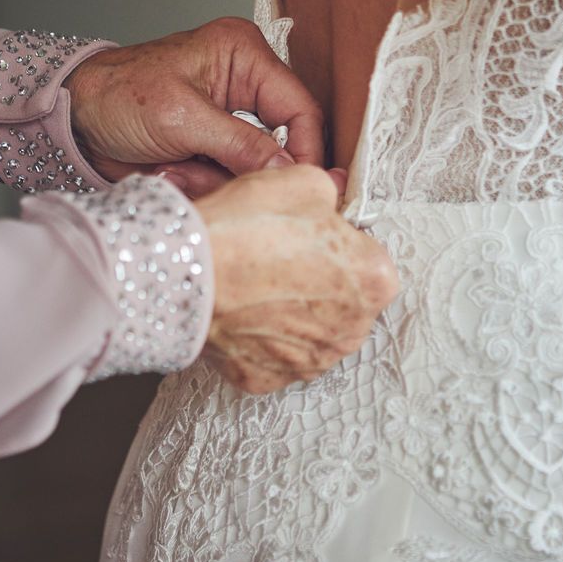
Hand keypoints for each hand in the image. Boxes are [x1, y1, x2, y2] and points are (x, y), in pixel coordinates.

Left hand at [65, 18, 324, 197]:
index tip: (304, 186)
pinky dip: (202, 184)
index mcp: (245, 57)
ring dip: (217, 180)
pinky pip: (229, 179)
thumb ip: (242, 145)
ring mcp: (230, 121)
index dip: (306, 151)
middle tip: (213, 178)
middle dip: (247, 169)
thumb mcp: (183, 117)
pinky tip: (170, 172)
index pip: (301, 109)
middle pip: (282, 144)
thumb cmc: (118, 95)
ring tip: (175, 170)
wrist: (73, 120)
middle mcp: (246, 86)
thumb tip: (290, 171)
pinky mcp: (214, 149)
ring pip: (254, 169)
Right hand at [196, 165, 398, 393]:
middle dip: (322, 284)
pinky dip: (261, 339)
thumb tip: (330, 203)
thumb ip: (333, 196)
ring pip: (312, 333)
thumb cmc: (248, 226)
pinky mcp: (270, 379)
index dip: (340, 244)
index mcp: (375, 280)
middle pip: (345, 302)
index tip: (314, 237)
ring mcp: (310, 362)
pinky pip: (274, 355)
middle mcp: (352, 330)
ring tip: (259, 286)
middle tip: (283, 259)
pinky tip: (243, 313)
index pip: (371, 260)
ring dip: (293, 314)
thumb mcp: (305, 183)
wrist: (187, 270)